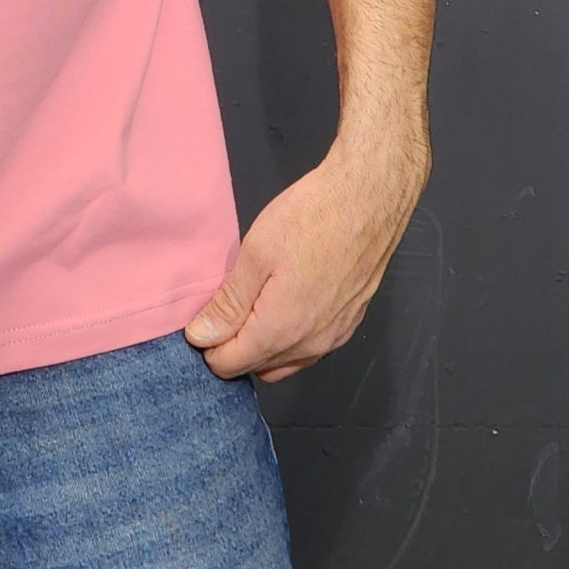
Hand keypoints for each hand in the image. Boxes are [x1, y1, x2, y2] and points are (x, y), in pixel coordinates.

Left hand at [183, 137, 429, 383]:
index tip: (201, 318)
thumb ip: (229, 303)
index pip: (230, 364)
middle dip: (233, 346)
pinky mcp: (348, 323)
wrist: (367, 200)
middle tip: (224, 305)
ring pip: (285, 362)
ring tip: (251, 304)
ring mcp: (334, 336)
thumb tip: (202, 336)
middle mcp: (310, 344)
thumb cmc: (313, 218)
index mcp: (281, 330)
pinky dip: (289, 339)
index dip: (208, 344)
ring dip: (262, 345)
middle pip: (256, 367)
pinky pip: (309, 349)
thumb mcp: (256, 254)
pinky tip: (281, 305)